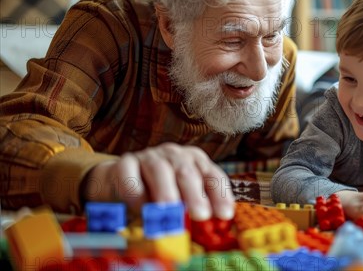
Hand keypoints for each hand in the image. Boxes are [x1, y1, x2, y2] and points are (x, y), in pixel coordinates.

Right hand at [82, 143, 234, 220]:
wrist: (118, 179)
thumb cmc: (157, 192)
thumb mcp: (180, 199)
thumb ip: (194, 208)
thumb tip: (210, 226)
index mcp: (195, 161)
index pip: (212, 176)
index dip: (220, 194)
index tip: (225, 214)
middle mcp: (174, 155)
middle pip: (187, 171)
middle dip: (195, 194)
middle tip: (201, 214)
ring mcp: (149, 156)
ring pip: (160, 170)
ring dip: (166, 191)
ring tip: (169, 210)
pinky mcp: (125, 163)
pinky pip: (130, 175)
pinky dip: (136, 192)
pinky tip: (139, 208)